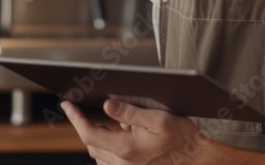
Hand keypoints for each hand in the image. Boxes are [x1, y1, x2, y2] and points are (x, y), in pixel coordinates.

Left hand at [62, 98, 214, 164]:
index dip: (75, 119)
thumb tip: (106, 105)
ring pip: (98, 155)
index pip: (90, 134)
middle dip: (85, 126)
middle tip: (83, 109)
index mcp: (127, 149)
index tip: (67, 105)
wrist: (197, 159)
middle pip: (91, 145)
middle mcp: (123, 164)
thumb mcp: (158, 118)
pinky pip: (109, 162)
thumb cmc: (181, 137)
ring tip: (108, 124)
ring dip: (97, 139)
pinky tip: (121, 137)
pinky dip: (108, 148)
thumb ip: (130, 112)